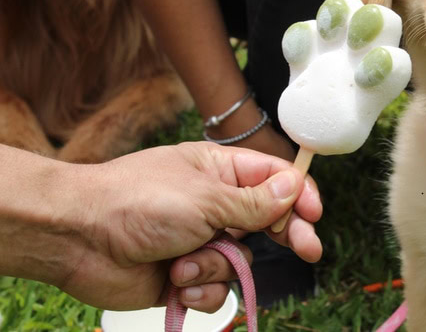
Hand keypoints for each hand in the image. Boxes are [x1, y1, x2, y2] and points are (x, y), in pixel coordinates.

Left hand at [59, 142, 321, 310]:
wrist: (78, 239)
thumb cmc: (139, 202)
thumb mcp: (205, 198)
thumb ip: (254, 202)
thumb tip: (294, 187)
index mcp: (221, 171)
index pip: (274, 179)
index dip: (299, 196)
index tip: (315, 216)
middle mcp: (215, 204)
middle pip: (269, 221)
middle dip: (285, 236)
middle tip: (308, 250)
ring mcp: (201, 239)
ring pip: (242, 260)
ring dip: (219, 266)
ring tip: (186, 263)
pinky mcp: (186, 274)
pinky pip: (217, 287)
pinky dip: (202, 288)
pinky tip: (178, 281)